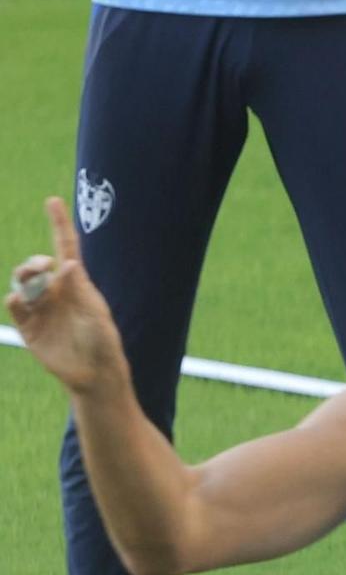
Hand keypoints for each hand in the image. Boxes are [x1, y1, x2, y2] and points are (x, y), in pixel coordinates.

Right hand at [7, 197, 125, 395]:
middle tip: (44, 267)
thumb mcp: (96, 316)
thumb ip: (81, 291)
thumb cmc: (103, 343)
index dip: (59, 224)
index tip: (53, 200)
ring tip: (34, 279)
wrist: (94, 374)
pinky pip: (15, 305)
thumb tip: (67, 263)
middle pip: (36, 266)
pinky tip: (20, 298)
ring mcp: (40, 307)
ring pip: (22, 281)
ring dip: (24, 275)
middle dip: (34, 262)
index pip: (65, 248)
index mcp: (76, 284)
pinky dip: (15, 298)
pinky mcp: (28, 325)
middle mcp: (55, 292)